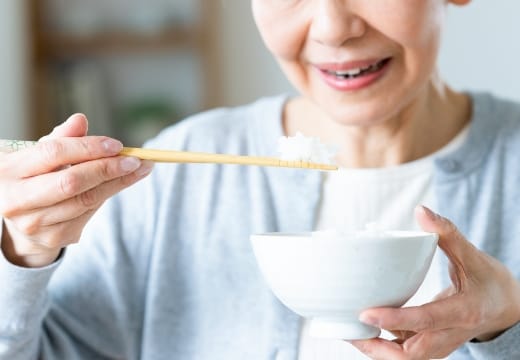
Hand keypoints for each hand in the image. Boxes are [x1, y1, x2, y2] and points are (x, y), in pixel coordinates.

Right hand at [0, 114, 153, 267]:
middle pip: (71, 182)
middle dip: (107, 168)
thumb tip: (80, 120)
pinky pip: (90, 213)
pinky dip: (108, 195)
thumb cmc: (33, 177)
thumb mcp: (38, 155)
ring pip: (86, 199)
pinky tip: (120, 183)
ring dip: (118, 183)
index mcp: (9, 170)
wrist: (20, 218)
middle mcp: (17, 200)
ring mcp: (34, 223)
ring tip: (139, 169)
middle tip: (135, 159)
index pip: (53, 153)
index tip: (116, 145)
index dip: (88, 148)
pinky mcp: (54, 237)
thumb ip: (60, 138)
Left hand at [350, 205, 519, 359]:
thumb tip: (421, 210)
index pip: (426, 320)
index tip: (365, 314)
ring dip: (378, 350)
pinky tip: (365, 330)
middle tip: (350, 330)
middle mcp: (451, 334)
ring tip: (350, 333)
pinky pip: (406, 352)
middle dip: (379, 348)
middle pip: (413, 354)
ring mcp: (442, 344)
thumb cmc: (489, 280)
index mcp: (463, 311)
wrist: (506, 307)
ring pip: (407, 359)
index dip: (395, 319)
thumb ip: (447, 233)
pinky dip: (384, 345)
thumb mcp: (472, 255)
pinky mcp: (433, 344)